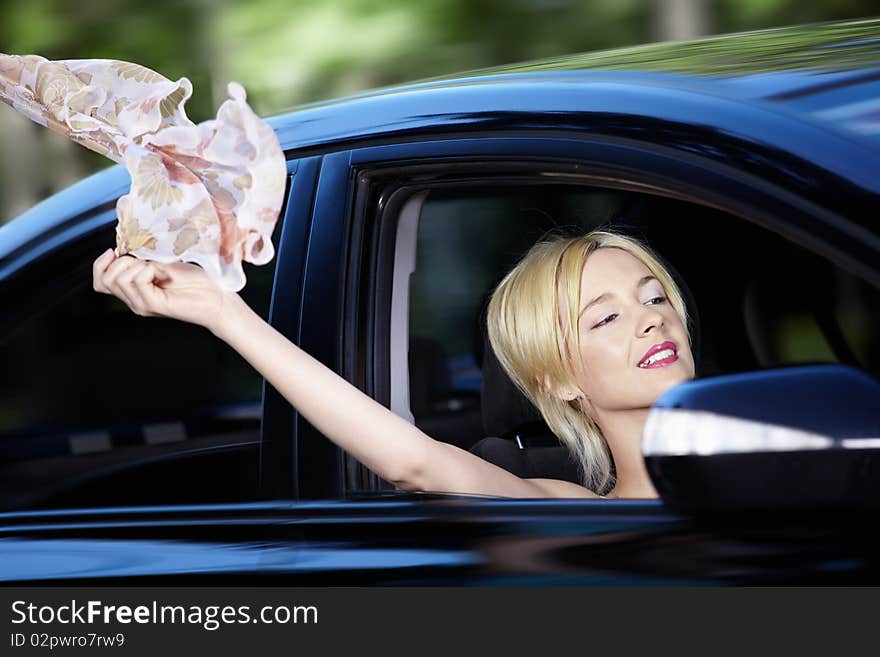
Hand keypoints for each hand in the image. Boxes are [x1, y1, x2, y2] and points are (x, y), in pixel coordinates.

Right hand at [92, 249, 231, 331]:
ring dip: (136, 265)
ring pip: (119, 279)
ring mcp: (143, 304)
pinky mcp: (154, 305)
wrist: (216, 297)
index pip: (100, 282)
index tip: (117, 251)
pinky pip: (138, 280)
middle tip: (145, 262)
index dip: (102, 264)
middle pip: (106, 279)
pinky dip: (148, 269)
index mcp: (134, 291)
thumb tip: (125, 247)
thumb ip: (142, 259)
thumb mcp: (162, 263)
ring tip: (156, 268)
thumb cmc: (195, 281)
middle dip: (121, 262)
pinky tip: (162, 273)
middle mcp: (134, 301)